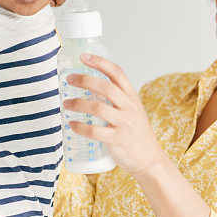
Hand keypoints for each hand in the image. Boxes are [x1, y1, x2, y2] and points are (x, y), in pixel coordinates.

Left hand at [62, 54, 162, 176]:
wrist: (150, 160)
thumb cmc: (136, 136)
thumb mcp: (132, 112)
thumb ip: (116, 101)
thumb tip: (90, 90)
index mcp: (132, 98)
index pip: (117, 73)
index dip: (100, 62)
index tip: (83, 56)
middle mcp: (130, 108)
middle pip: (106, 87)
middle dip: (84, 80)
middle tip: (69, 80)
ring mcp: (125, 123)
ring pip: (98, 107)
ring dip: (78, 104)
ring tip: (66, 104)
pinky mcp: (119, 139)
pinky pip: (96, 131)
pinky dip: (81, 127)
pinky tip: (72, 125)